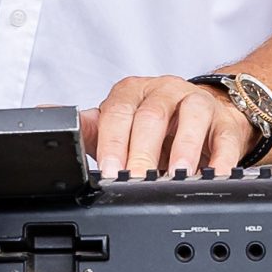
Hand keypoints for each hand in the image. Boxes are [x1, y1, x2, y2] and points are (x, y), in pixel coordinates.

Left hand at [87, 76, 254, 178]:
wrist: (205, 116)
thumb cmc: (157, 125)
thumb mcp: (119, 126)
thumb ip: (90, 126)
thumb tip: (47, 113)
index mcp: (133, 92)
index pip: (118, 112)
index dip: (113, 143)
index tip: (110, 171)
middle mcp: (164, 91)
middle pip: (152, 116)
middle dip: (143, 151)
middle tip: (138, 179)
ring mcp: (197, 103)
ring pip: (191, 118)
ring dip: (184, 148)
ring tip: (177, 175)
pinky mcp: (224, 121)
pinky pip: (224, 137)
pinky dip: (221, 158)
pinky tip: (214, 175)